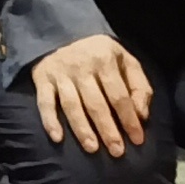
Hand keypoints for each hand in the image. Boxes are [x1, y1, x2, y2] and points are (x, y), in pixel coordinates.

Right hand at [30, 32, 152, 156]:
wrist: (62, 32)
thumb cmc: (100, 54)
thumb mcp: (126, 61)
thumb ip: (139, 86)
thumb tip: (142, 115)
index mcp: (105, 60)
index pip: (119, 96)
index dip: (129, 119)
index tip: (137, 140)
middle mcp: (82, 67)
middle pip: (96, 103)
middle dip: (107, 129)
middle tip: (117, 151)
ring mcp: (60, 74)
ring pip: (72, 105)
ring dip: (82, 129)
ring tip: (92, 148)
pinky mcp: (42, 79)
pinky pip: (44, 102)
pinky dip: (49, 120)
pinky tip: (57, 137)